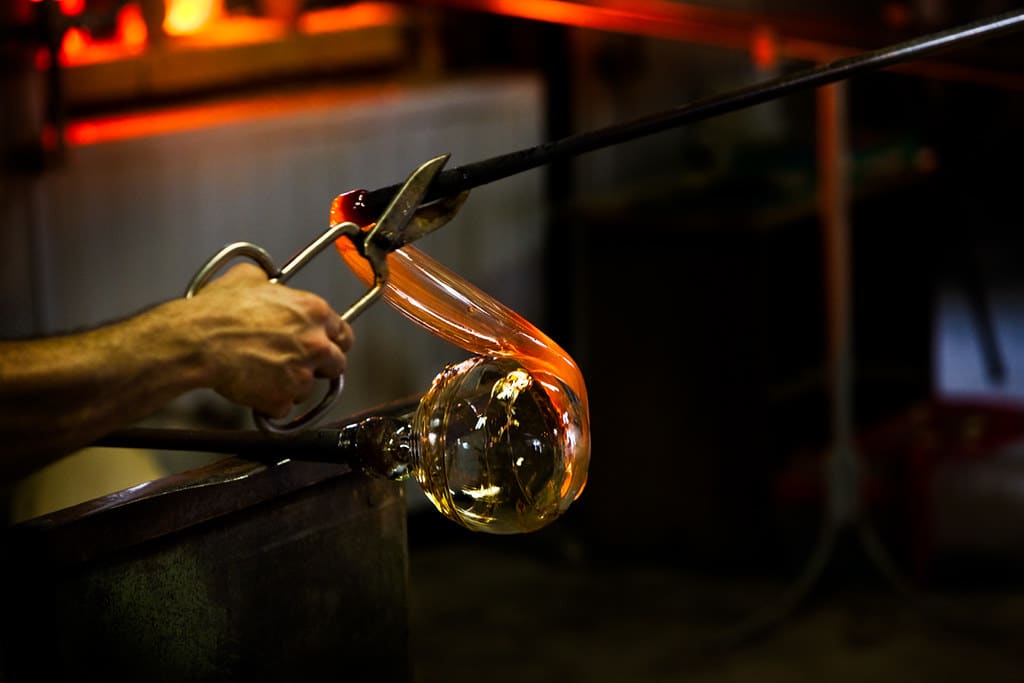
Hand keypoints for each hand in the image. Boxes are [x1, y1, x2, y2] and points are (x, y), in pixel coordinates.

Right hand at [189, 263, 354, 417]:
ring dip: (291, 385)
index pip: (343, 333)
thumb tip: (266, 281)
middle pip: (336, 364)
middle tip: (297, 364)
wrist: (197, 342)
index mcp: (313, 312)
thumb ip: (268, 282)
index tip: (327, 346)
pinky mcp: (282, 399)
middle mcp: (315, 343)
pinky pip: (283, 407)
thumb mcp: (247, 278)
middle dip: (319, 366)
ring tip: (265, 373)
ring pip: (308, 388)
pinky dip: (271, 403)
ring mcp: (301, 374)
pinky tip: (255, 388)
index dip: (333, 341)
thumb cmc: (217, 312)